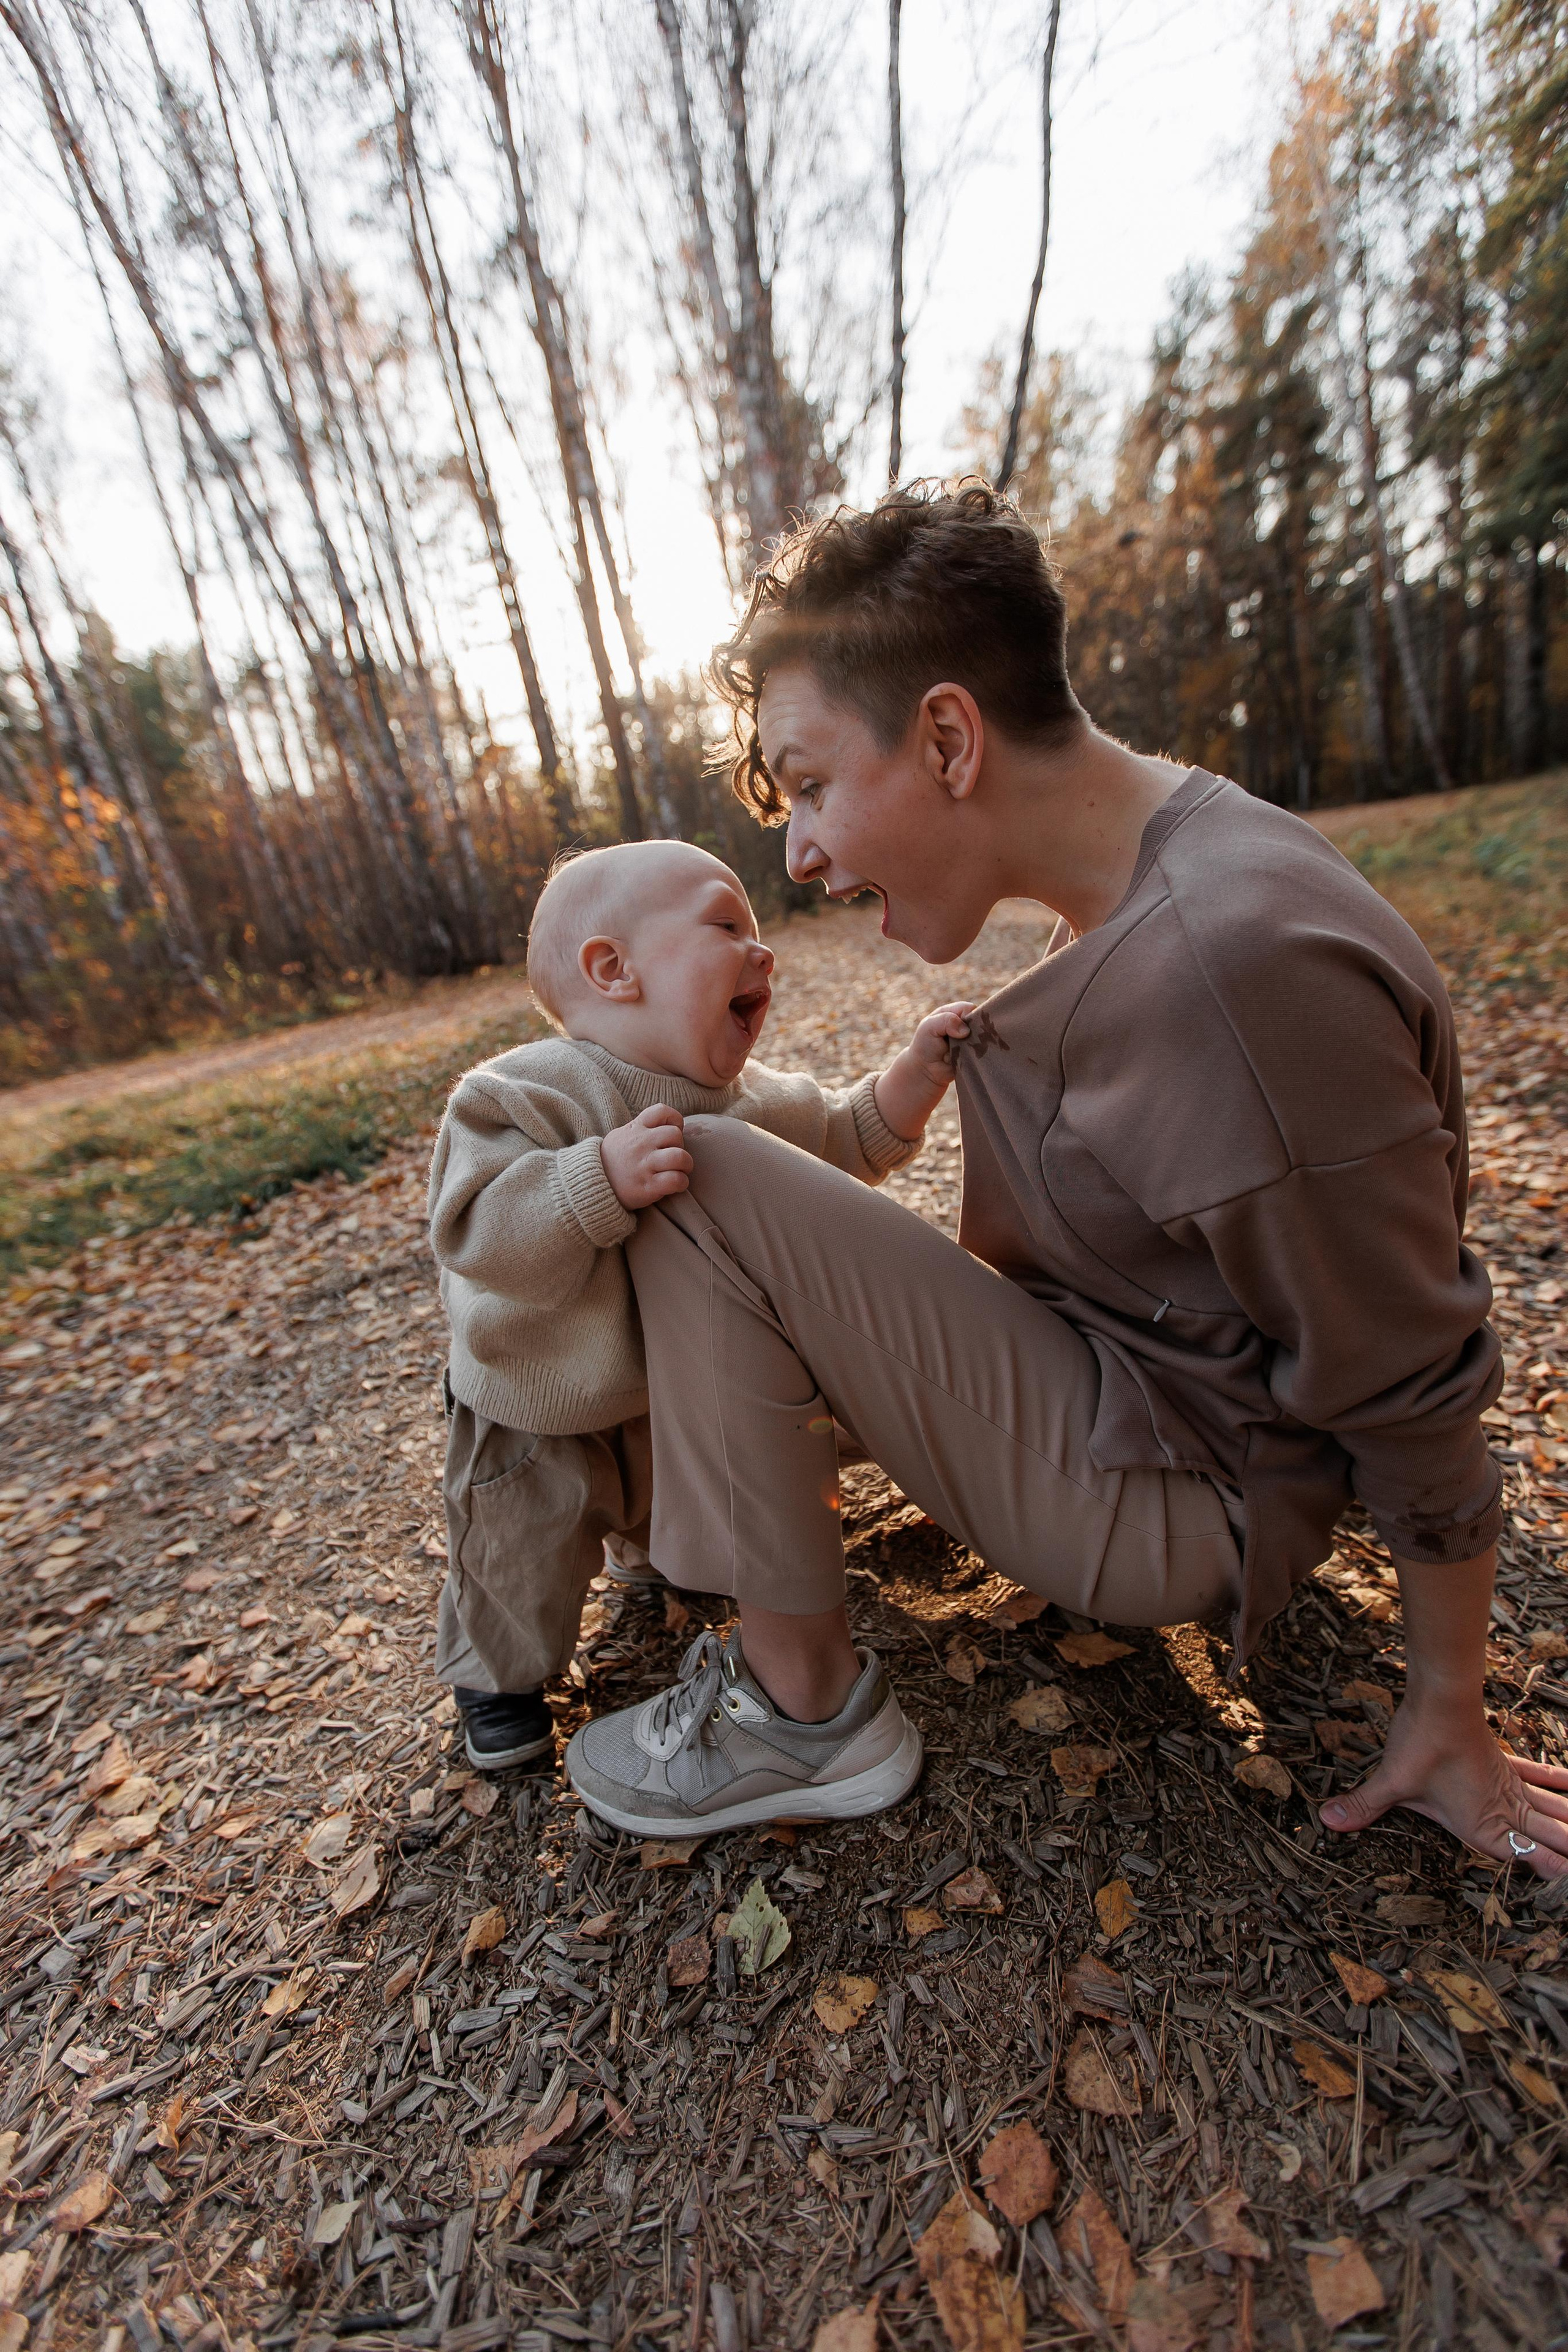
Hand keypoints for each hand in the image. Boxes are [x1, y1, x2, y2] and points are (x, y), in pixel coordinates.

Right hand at [600, 1105, 692, 1210]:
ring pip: (680, 1157)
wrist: (591, 1185)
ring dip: (686, 1165)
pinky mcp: (648, 1186)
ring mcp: (644, 1165)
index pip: (661, 1111)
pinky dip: (681, 1183)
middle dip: (681, 1146)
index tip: (672, 1132)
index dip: (674, 1119)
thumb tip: (666, 1123)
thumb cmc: (612, 1160)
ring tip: (680, 1171)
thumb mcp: (621, 1135)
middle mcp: (641, 1144)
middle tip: (674, 1158)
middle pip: (676, 1135)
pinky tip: (675, 1185)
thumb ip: (641, 1127)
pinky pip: (676, 1180)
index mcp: (635, 1129)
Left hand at [873, 1003, 977, 1141]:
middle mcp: (962, 1028)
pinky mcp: (974, 1061)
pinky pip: (984, 1056)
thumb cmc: (922, 1051)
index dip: (967, 1016)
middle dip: (976, 1032)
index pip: (967, 1008)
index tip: (960, 1032)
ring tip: (966, 1055)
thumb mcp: (928, 1030)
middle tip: (964, 1045)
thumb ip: (943, 1022)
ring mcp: (970, 1045)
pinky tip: (974, 1063)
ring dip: (978, 1047)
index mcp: (950, 1015)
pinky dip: (981, 1058)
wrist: (919, 1080)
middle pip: (980, 1022)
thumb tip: (963, 1027)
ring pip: (984, 1040)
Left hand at [1320, 1694, 1567, 1878]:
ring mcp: (1507, 1785)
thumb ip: (1364, 1806)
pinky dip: (1560, 1785)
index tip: (1562, 1880)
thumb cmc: (1421, 1744)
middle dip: (1565, 1849)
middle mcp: (1502, 1807)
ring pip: (1551, 1809)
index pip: (1526, 1856)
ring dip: (1567, 1822)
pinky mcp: (1505, 1765)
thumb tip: (1328, 1820)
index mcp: (1482, 1823)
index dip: (1548, 1870)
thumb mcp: (1391, 1781)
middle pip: (1549, 1835)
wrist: (1443, 1700)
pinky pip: (1541, 1778)